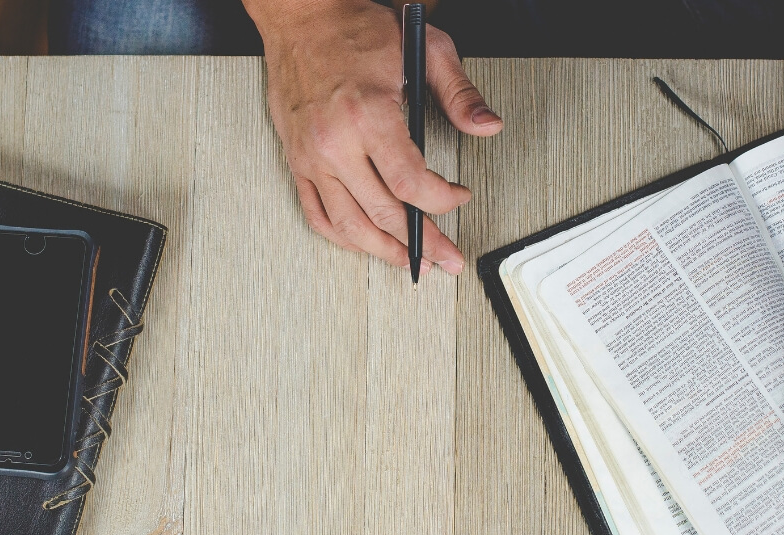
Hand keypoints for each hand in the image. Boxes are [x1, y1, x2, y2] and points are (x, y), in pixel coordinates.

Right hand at [254, 0, 502, 273]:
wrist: (302, 17)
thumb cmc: (355, 30)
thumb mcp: (423, 49)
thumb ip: (459, 92)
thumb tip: (487, 125)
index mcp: (368, 114)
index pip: (410, 183)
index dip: (442, 201)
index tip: (459, 197)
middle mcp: (335, 141)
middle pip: (383, 213)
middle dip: (424, 241)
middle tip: (447, 256)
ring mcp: (312, 156)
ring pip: (349, 225)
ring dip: (384, 252)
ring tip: (411, 261)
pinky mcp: (297, 161)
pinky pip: (317, 214)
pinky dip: (344, 237)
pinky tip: (366, 243)